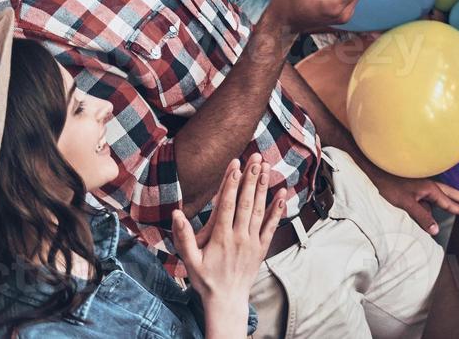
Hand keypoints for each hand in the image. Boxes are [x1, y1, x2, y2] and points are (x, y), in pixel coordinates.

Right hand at [172, 156, 284, 326]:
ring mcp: (252, 241)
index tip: (235, 165)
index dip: (231, 184)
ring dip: (263, 188)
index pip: (227, 205)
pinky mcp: (262, 247)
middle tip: (255, 158)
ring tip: (266, 168)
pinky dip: (277, 209)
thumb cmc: (205, 279)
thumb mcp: (189, 261)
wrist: (226, 300)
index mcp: (220, 237)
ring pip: (259, 210)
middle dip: (250, 179)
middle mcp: (239, 237)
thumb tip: (176, 214)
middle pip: (246, 203)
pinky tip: (282, 193)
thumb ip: (183, 237)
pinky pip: (271, 226)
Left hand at [365, 168, 458, 235]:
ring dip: (449, 198)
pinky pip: (428, 195)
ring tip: (458, 203)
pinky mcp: (414, 186)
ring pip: (439, 192)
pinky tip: (429, 207)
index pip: (447, 201)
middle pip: (449, 192)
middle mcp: (428, 184)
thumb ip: (421, 217)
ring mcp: (421, 184)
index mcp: (429, 189)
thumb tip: (435, 230)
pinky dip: (433, 200)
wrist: (375, 172)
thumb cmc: (389, 186)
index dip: (457, 207)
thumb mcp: (406, 204)